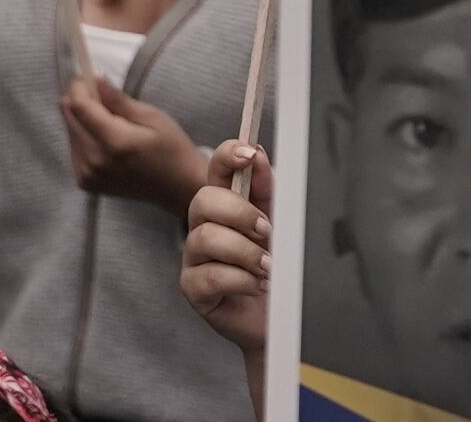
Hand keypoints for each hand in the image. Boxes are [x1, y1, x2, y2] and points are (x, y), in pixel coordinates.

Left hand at [62, 68, 210, 208]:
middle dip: (79, 100)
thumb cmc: (171, 148)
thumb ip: (117, 99)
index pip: (78, 107)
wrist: (176, 188)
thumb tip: (94, 79)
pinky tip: (104, 137)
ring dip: (81, 119)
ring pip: (69, 132)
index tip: (87, 76)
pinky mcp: (85, 183)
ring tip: (108, 119)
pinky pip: (73, 149)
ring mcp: (87, 175)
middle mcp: (94, 162)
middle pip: (69, 118)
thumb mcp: (151, 116)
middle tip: (100, 94)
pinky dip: (83, 136)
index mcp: (114, 143)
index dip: (78, 87)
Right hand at [181, 140, 274, 357]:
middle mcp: (204, 225)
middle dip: (240, 213)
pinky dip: (240, 280)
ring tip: (268, 267)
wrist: (277, 316)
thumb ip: (268, 190)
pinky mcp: (192, 288)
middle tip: (267, 231)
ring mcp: (194, 257)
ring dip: (245, 252)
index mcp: (225, 203)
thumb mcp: (278, 223)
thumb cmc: (275, 265)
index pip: (216, 168)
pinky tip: (257, 285)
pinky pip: (209, 275)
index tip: (249, 155)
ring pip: (206, 238)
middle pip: (203, 200)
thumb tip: (259, 156)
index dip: (228, 155)